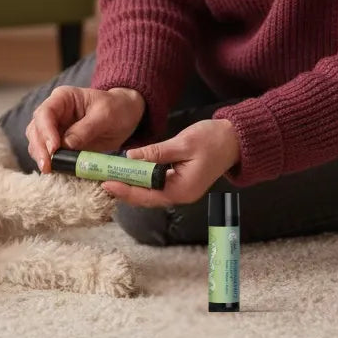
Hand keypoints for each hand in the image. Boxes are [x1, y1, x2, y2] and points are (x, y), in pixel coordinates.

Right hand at [26, 85, 145, 172]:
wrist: (126, 116)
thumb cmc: (116, 108)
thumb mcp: (105, 115)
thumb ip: (86, 128)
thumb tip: (65, 145)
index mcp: (63, 98)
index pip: (45, 113)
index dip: (46, 131)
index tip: (53, 149)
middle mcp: (54, 112)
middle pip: (36, 129)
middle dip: (39, 148)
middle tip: (47, 166)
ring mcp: (55, 129)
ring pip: (37, 142)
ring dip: (41, 157)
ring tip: (50, 170)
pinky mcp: (60, 144)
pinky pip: (49, 154)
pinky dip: (50, 162)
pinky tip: (57, 171)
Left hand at [101, 118, 240, 207]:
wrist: (235, 140)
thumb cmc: (213, 139)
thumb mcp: (183, 143)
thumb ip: (156, 152)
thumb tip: (130, 157)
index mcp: (182, 189)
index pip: (147, 195)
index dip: (125, 190)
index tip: (106, 183)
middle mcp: (181, 195)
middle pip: (147, 198)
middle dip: (124, 190)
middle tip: (102, 180)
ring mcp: (182, 190)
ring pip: (151, 192)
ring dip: (132, 185)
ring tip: (111, 177)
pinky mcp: (181, 182)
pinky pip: (157, 185)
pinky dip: (142, 180)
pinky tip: (131, 172)